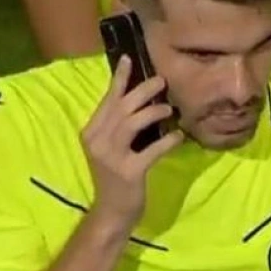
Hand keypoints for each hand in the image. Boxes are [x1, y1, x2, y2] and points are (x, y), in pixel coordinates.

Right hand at [81, 55, 183, 227]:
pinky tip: (179, 137)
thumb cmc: (116, 177)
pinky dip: (167, 142)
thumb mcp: (113, 148)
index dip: (119, 79)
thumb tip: (142, 101)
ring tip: (169, 109)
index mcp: (92, 131)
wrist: (111, 212)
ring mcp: (111, 157)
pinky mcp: (129, 172)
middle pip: (121, 108)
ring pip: (132, 124)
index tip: (130, 58)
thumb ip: (121, 126)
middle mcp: (97, 140)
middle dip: (142, 91)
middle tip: (162, 81)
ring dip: (153, 112)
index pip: (107, 100)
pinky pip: (151, 151)